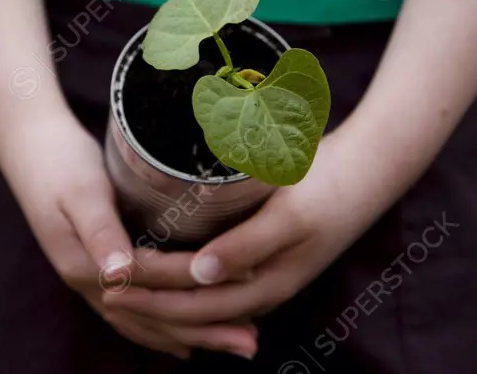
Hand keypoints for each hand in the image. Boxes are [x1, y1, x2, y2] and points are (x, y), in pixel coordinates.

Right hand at [0, 108, 258, 358]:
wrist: (29, 146)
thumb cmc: (59, 161)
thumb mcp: (81, 191)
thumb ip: (101, 231)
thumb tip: (119, 274)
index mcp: (87, 263)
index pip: (157, 281)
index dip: (202, 283)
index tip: (246, 285)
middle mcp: (89, 281)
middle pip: (154, 316)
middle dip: (204, 330)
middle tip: (251, 344)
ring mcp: (90, 279)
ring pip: (145, 321)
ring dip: (189, 335)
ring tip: (231, 343)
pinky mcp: (96, 269)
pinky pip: (133, 311)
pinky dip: (160, 328)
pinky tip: (184, 338)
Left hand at [103, 130, 366, 325]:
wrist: (370, 170)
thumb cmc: (328, 187)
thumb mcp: (289, 215)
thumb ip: (245, 245)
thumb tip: (200, 274)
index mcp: (267, 281)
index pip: (193, 294)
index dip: (151, 289)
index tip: (113, 278)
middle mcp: (264, 288)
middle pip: (194, 306)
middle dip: (150, 301)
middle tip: (106, 289)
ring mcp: (268, 276)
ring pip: (205, 301)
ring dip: (167, 298)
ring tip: (130, 288)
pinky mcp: (269, 259)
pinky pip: (218, 287)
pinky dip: (190, 289)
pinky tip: (173, 278)